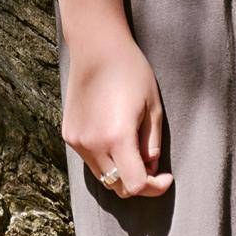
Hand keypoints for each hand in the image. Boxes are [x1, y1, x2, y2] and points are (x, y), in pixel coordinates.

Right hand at [61, 18, 174, 198]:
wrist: (97, 47)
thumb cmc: (130, 70)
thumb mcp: (152, 106)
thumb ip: (152, 142)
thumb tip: (150, 168)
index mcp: (117, 138)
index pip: (136, 185)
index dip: (155, 188)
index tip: (166, 176)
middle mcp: (93, 144)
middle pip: (118, 186)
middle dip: (139, 183)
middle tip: (153, 166)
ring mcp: (78, 141)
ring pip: (103, 176)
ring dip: (121, 172)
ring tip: (134, 148)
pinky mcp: (69, 134)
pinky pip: (90, 159)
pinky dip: (105, 158)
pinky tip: (114, 136)